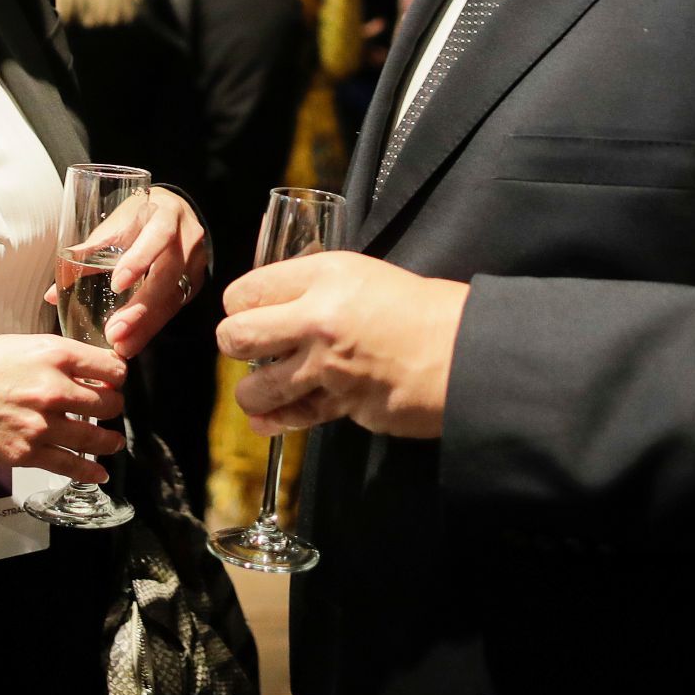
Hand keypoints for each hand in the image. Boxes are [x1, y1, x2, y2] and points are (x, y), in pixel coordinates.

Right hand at [0, 334, 126, 482]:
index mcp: (54, 354)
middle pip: (109, 403)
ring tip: (112, 442)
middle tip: (110, 408)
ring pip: (95, 437)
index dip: (117, 376)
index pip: (111, 368)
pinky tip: (98, 473)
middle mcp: (54, 388)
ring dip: (108, 441)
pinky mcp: (25, 453)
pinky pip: (69, 465)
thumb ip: (54, 358)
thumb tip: (82, 370)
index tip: (115, 381)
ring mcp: (41, 424)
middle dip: (113, 406)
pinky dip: (89, 471)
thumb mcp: (20, 343)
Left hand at [43, 187, 208, 358]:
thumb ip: (87, 255)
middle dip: (142, 306)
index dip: (140, 259)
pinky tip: (135, 341)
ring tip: (123, 346)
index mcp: (165, 214)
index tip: (117, 284)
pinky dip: (153, 325)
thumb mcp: (115, 227)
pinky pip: (175, 307)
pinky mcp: (195, 282)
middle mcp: (187, 238)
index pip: (158, 235)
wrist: (174, 214)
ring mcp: (196, 262)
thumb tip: (51, 294)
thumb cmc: (138, 219)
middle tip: (116, 332)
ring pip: (174, 296)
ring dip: (147, 324)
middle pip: (169, 274)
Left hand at [216, 251, 467, 437]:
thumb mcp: (360, 273)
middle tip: (244, 345)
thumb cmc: (418, 307)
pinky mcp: (340, 405)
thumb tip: (275, 299)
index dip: (238, 303)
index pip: (247, 289)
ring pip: (256, 387)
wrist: (462, 350)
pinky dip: (274, 421)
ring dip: (252, 391)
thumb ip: (314, 285)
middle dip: (232, 344)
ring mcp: (327, 367)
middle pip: (237, 336)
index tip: (245, 309)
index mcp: (322, 276)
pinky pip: (291, 417)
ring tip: (261, 385)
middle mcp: (317, 318)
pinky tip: (267, 419)